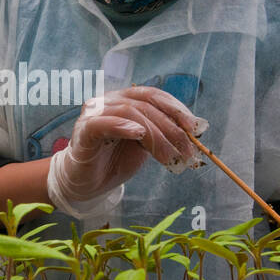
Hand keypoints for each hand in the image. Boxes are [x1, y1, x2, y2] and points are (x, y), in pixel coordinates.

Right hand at [46, 85, 207, 217]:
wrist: (88, 184)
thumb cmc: (115, 161)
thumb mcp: (146, 146)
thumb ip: (163, 134)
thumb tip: (194, 131)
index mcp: (126, 100)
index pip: (154, 95)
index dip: (177, 108)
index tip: (196, 127)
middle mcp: (110, 100)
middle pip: (146, 105)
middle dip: (171, 128)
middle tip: (187, 150)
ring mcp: (95, 113)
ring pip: (131, 113)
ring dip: (155, 135)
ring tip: (168, 157)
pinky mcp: (84, 130)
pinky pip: (103, 122)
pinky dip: (123, 126)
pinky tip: (138, 134)